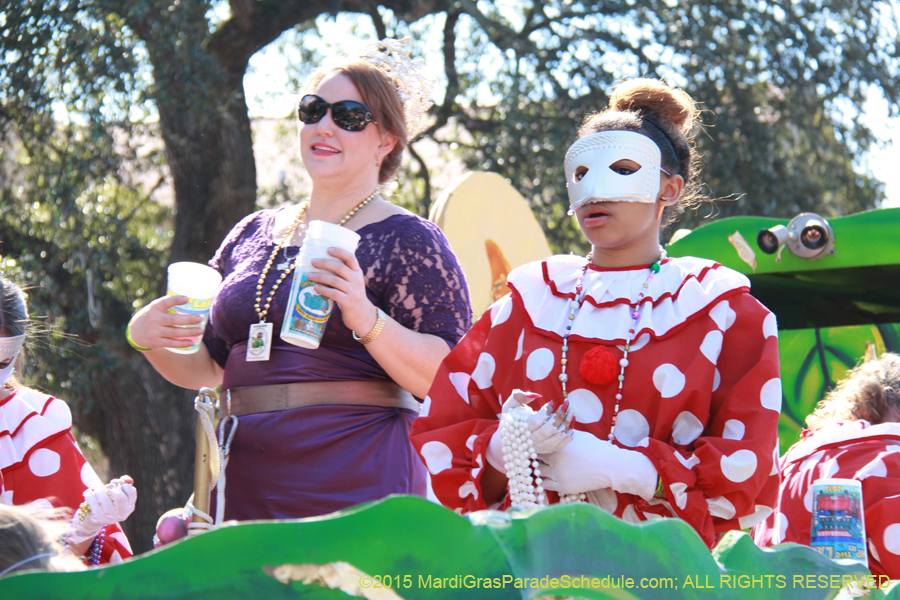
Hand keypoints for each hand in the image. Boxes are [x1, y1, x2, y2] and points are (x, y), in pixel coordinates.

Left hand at [69, 476, 137, 543]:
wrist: (92, 520)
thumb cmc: (107, 503)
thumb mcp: (116, 493)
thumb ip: (123, 483)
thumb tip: (125, 478)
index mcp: (129, 507)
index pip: (131, 491)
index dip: (123, 484)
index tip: (115, 483)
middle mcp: (121, 514)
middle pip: (119, 495)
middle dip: (110, 488)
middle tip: (105, 487)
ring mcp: (109, 517)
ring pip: (104, 498)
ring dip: (99, 490)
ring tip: (96, 490)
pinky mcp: (97, 519)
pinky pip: (92, 502)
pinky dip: (89, 494)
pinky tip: (88, 492)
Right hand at [129, 295, 203, 350]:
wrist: (134, 332)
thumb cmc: (151, 316)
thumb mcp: (155, 307)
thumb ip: (167, 303)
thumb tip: (187, 299)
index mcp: (155, 308)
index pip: (165, 302)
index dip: (176, 300)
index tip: (187, 298)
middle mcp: (154, 319)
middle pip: (173, 320)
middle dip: (188, 319)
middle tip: (199, 318)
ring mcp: (154, 332)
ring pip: (174, 333)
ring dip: (189, 332)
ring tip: (200, 331)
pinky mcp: (156, 342)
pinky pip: (171, 343)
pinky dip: (182, 343)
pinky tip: (192, 342)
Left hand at [306, 247, 375, 333]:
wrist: (363, 315)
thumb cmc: (352, 296)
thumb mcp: (352, 282)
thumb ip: (343, 274)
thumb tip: (321, 263)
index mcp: (357, 272)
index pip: (350, 258)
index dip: (339, 252)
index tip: (328, 249)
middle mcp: (357, 280)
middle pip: (340, 267)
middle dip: (324, 263)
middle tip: (313, 262)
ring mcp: (353, 291)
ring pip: (335, 280)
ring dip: (320, 277)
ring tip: (309, 275)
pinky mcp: (349, 302)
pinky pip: (334, 294)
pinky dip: (323, 289)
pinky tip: (316, 288)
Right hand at [486, 390, 572, 472]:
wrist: (511, 439)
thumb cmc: (511, 419)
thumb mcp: (509, 406)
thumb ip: (518, 397)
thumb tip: (534, 395)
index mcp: (520, 429)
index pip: (535, 422)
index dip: (545, 412)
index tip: (552, 402)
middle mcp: (529, 440)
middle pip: (548, 431)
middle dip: (559, 417)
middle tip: (566, 404)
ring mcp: (539, 447)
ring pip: (556, 438)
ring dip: (567, 424)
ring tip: (572, 412)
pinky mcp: (546, 450)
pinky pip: (560, 445)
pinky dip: (568, 435)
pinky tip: (571, 424)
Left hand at [540, 432, 657, 497]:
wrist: (609, 466)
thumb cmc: (596, 448)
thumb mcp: (578, 435)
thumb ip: (564, 429)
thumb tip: (556, 419)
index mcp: (557, 445)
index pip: (537, 444)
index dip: (535, 444)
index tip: (535, 444)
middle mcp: (554, 459)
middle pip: (536, 457)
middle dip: (535, 456)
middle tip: (536, 456)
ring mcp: (557, 474)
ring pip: (538, 471)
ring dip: (538, 469)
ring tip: (541, 466)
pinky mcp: (562, 486)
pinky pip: (545, 485)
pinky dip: (543, 481)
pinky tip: (546, 477)